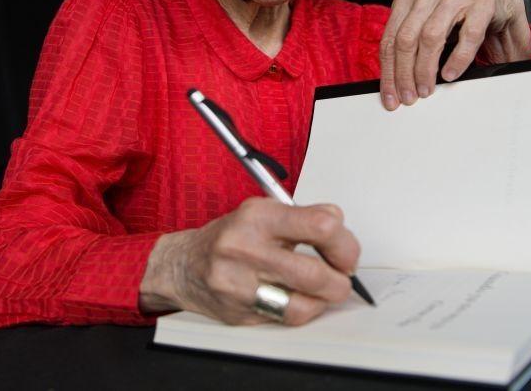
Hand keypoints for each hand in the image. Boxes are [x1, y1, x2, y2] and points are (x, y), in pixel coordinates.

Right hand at [139, 198, 359, 324]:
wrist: (184, 265)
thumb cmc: (232, 237)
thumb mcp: (262, 212)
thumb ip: (303, 217)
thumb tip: (340, 230)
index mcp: (258, 216)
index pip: (321, 226)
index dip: (345, 243)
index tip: (346, 252)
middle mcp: (245, 248)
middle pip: (315, 273)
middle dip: (341, 280)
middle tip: (342, 277)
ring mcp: (239, 284)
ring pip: (303, 303)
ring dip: (324, 300)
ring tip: (323, 290)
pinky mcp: (239, 312)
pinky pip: (287, 318)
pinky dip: (303, 310)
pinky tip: (300, 299)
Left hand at [379, 0, 530, 109]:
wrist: (498, 1)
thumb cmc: (458, 17)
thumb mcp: (427, 25)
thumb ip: (409, 45)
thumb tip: (394, 83)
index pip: (391, 37)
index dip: (388, 71)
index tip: (390, 96)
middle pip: (407, 37)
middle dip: (405, 73)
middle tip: (408, 97)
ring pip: (431, 36)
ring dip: (426, 69)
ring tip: (426, 89)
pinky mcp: (484, 1)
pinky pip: (468, 35)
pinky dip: (458, 58)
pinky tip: (450, 74)